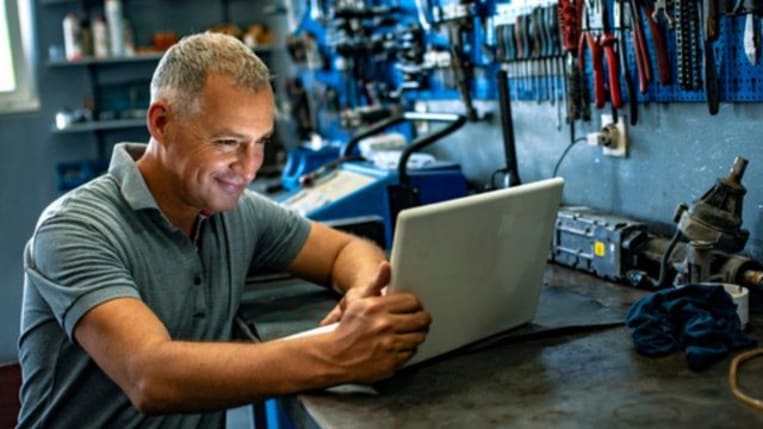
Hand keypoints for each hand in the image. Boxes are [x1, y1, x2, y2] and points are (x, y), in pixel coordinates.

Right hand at [325, 266, 430, 382]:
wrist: (333, 356)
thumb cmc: (347, 327)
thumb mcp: (358, 299)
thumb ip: (376, 282)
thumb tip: (386, 266)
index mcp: (377, 307)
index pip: (412, 302)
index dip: (416, 305)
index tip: (415, 308)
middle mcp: (384, 325)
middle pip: (420, 319)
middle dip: (422, 319)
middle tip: (419, 320)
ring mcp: (389, 345)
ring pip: (419, 336)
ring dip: (417, 334)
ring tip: (409, 333)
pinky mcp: (391, 362)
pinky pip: (411, 352)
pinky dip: (407, 349)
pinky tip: (399, 346)